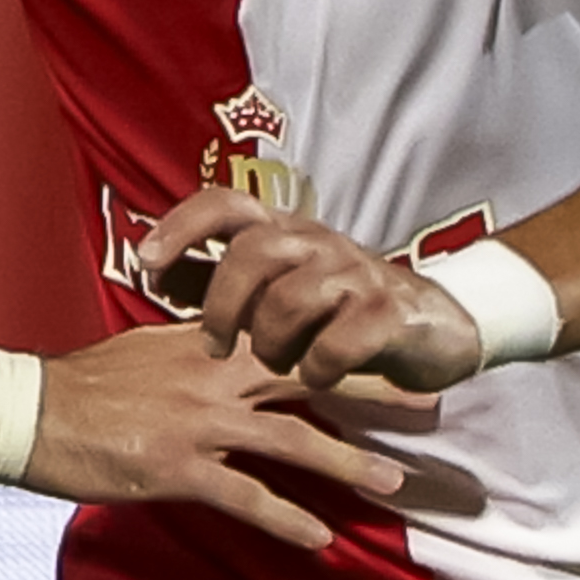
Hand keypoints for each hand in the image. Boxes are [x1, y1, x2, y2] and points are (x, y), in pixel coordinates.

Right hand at [16, 321, 411, 550]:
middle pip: (314, 378)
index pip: (291, 334)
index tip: (389, 343)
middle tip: (431, 403)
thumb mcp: (145, 346)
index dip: (343, 338)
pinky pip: (246, 498)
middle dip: (375, 390)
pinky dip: (286, 520)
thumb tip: (223, 344)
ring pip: (294, 441)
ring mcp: (199, 423)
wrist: (27, 411)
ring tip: (395, 481)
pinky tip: (318, 539)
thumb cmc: (79, 385)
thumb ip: (194, 346)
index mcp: (208, 342)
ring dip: (349, 462)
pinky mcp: (178, 469)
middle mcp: (214, 377)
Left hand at [132, 189, 484, 393]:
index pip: (226, 203)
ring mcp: (356, 274)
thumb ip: (219, 280)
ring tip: (280, 362)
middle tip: (214, 346)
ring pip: (291, 300)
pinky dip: (319, 368)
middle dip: (223, 306)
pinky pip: (337, 343)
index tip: (145, 263)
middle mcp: (318, 242)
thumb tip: (151, 270)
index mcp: (284, 232)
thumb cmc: (338, 311)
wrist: (434, 328)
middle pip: (253, 254)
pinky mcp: (389, 313)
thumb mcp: (276, 290)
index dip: (181, 226)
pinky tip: (319, 376)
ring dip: (273, 343)